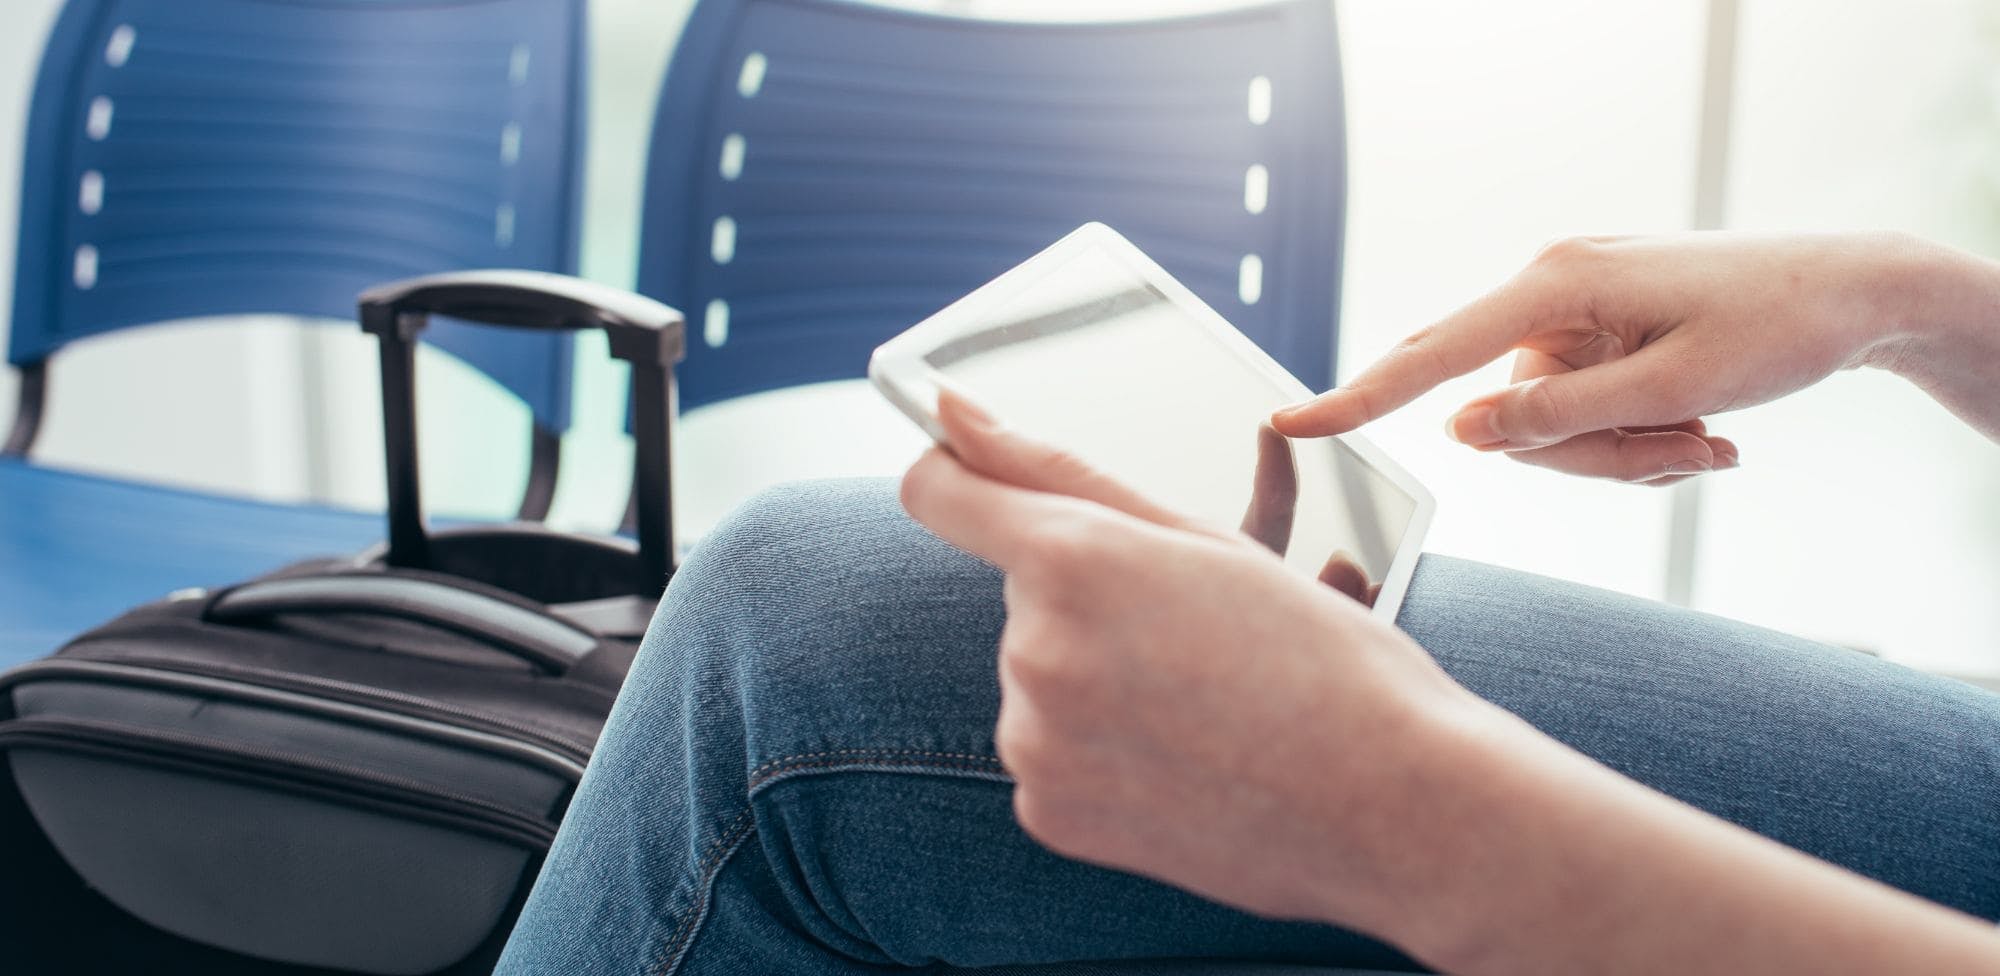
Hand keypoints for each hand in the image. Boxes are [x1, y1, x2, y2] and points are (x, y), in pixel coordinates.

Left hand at [900, 389, 1481, 929]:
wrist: (1394, 809)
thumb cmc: (1320, 657)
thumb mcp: (1205, 538)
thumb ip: (1057, 470)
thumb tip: (949, 415)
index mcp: (1074, 559)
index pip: (938, 491)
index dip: (957, 477)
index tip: (973, 478)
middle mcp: (1034, 649)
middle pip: (1022, 594)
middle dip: (1087, 600)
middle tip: (1195, 637)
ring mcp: (1035, 740)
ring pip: (1038, 674)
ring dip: (1096, 677)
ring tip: (1201, 705)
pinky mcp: (1047, 810)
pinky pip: (1049, 751)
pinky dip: (1099, 750)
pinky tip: (1180, 760)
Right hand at [1272, 232, 1947, 483]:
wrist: (1856, 293)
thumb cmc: (1778, 327)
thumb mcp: (1675, 388)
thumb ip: (1560, 417)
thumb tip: (1459, 433)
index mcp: (1558, 282)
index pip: (1433, 353)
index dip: (1358, 396)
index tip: (1290, 424)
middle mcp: (1551, 291)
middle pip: (1502, 409)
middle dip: (1586, 455)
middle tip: (1694, 458)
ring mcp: (1571, 317)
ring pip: (1547, 429)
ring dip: (1625, 456)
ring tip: (1710, 445)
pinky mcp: (1592, 338)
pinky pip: (1578, 417)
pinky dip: (1634, 442)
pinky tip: (1701, 434)